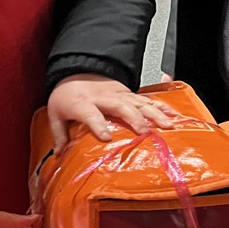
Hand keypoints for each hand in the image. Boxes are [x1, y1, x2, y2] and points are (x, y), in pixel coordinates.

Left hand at [46, 73, 174, 152]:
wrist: (77, 71)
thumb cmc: (67, 95)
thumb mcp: (56, 114)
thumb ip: (59, 135)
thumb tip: (61, 156)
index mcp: (82, 103)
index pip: (89, 113)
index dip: (97, 124)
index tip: (105, 137)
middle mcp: (103, 97)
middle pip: (120, 105)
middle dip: (134, 118)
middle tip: (144, 132)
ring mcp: (118, 94)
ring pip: (137, 101)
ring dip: (154, 113)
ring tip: (167, 125)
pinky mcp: (128, 93)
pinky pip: (146, 99)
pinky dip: (161, 106)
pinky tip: (173, 114)